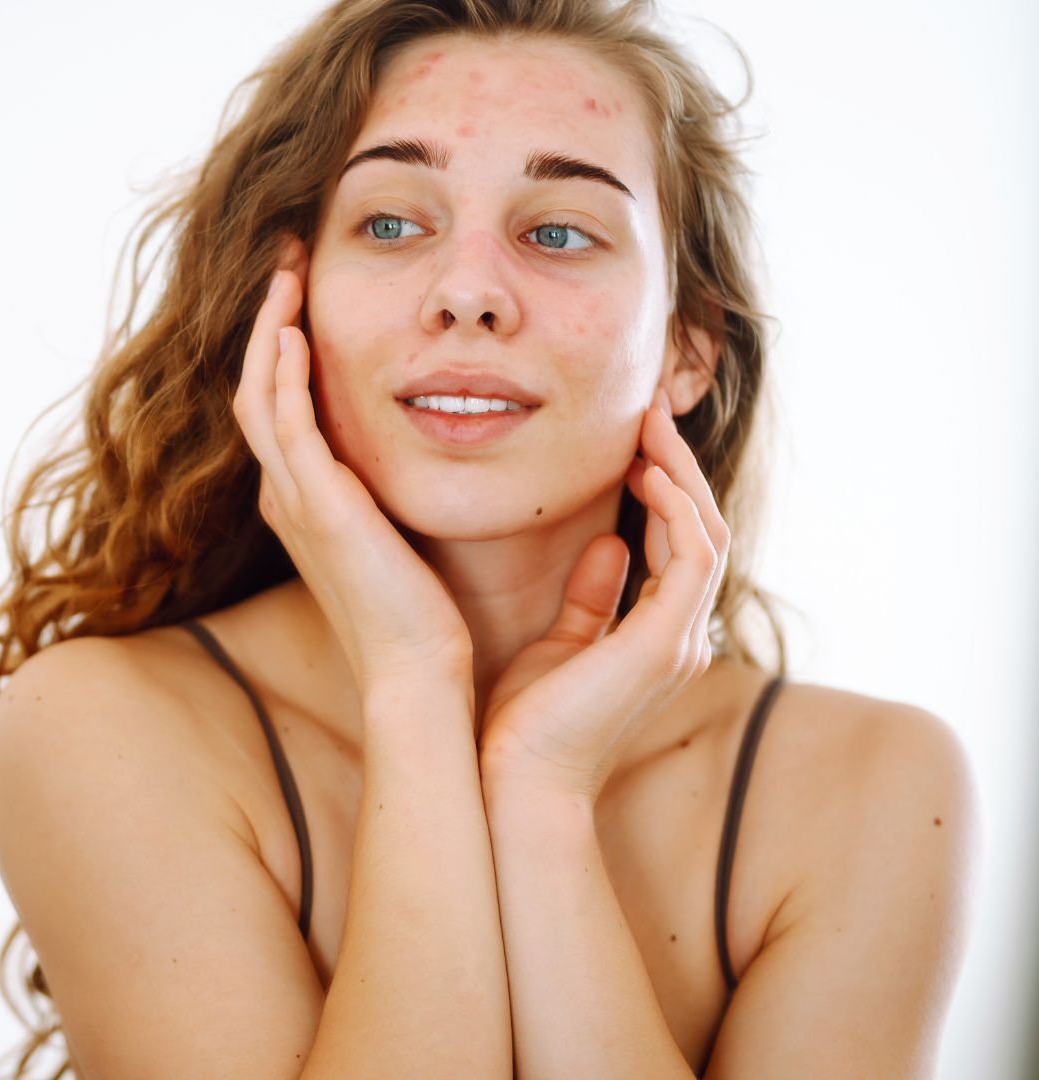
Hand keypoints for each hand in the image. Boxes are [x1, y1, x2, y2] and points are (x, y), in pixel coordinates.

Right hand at [231, 237, 472, 692]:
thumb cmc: (423, 617)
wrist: (418, 674)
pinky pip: (285, 422)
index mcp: (304, 502)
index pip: (277, 404)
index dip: (283, 344)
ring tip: (287, 271)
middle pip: (256, 386)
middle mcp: (286, 496)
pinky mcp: (316, 505)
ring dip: (271, 327)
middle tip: (286, 258)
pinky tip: (297, 330)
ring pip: (259, 393)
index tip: (306, 292)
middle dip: (269, 318)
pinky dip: (284, 372)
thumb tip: (437, 447)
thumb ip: (396, 493)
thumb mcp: (402, 536)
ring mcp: (293, 500)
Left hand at [478, 388, 728, 799]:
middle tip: (648, 413)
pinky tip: (647, 473)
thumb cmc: (523, 724)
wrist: (514, 781)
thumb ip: (592, 596)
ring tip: (648, 427)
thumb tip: (609, 542)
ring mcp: (679, 642)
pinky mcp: (664, 643)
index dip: (665, 489)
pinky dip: (676, 509)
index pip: (680, 546)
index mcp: (657, 638)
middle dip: (679, 468)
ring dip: (681, 475)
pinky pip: (693, 557)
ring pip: (706, 535)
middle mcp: (680, 638)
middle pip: (702, 531)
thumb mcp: (558, 644)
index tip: (633, 441)